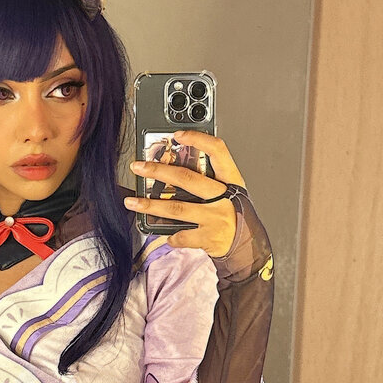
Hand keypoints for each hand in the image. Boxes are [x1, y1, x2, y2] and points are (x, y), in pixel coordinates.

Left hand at [126, 130, 245, 256]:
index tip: (177, 135)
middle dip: (158, 171)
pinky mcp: (209, 237)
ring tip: (132, 202)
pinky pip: (182, 235)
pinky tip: (164, 234)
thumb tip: (176, 167)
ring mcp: (216, 217)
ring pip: (177, 208)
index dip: (198, 139)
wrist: (250, 246)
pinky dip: (170, 235)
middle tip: (138, 167)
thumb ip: (211, 180)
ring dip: (151, 205)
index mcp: (231, 180)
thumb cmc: (235, 215)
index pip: (218, 151)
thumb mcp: (231, 192)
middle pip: (187, 178)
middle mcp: (224, 196)